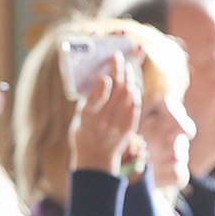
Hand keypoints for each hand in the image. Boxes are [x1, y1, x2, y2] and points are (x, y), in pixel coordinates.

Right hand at [69, 53, 141, 176]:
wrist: (95, 158)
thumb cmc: (84, 132)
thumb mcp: (79, 117)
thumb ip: (90, 99)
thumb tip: (103, 76)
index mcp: (86, 117)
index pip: (97, 97)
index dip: (104, 82)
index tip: (106, 69)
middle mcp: (102, 122)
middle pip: (115, 91)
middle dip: (118, 70)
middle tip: (118, 57)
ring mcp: (117, 126)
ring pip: (127, 96)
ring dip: (129, 79)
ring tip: (127, 68)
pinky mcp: (128, 129)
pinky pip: (135, 107)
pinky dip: (135, 94)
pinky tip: (132, 86)